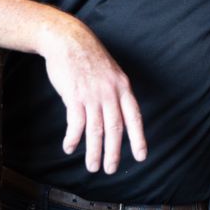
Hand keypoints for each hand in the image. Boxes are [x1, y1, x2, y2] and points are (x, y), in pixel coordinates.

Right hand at [38, 17, 147, 172]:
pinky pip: (75, 123)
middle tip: (110, 169)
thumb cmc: (89, 57)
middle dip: (114, 152)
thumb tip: (117, 114)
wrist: (68, 40)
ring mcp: (92, 94)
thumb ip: (115, 92)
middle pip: (115, 128)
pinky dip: (73, 138)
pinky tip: (70, 147)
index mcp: (122, 87)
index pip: (134, 117)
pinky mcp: (74, 95)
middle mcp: (110, 92)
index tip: (141, 156)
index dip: (138, 138)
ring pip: (96, 129)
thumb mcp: (110, 73)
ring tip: (92, 166)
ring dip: (94, 151)